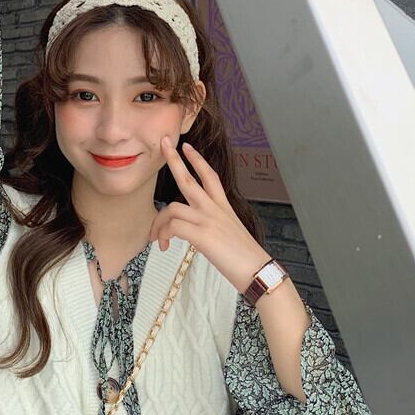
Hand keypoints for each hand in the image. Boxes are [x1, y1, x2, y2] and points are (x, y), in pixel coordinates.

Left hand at [148, 137, 270, 292]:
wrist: (257, 270)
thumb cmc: (244, 257)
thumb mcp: (230, 232)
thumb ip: (214, 224)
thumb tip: (198, 229)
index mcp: (223, 207)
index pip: (210, 176)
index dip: (198, 159)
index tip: (187, 146)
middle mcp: (215, 209)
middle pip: (189, 179)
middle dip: (174, 160)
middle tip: (163, 144)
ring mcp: (208, 221)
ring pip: (173, 207)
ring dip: (159, 223)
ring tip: (156, 238)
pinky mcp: (203, 236)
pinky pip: (173, 226)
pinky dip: (164, 234)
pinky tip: (164, 245)